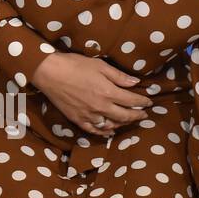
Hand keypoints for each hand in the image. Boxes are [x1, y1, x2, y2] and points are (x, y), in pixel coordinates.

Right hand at [31, 52, 148, 138]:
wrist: (49, 73)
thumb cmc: (74, 65)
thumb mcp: (99, 66)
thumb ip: (119, 76)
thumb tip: (136, 82)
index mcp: (108, 92)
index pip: (132, 100)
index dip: (143, 101)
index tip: (149, 101)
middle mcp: (101, 107)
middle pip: (125, 116)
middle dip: (137, 115)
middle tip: (144, 114)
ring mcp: (89, 115)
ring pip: (112, 125)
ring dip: (123, 124)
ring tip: (129, 121)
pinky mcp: (78, 119)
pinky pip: (94, 130)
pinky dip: (104, 132)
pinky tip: (110, 131)